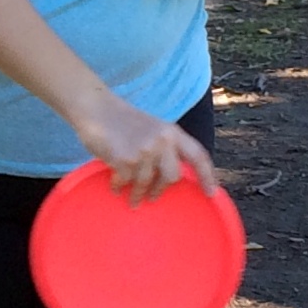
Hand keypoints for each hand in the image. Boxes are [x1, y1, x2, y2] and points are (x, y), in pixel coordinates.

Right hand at [72, 92, 216, 204]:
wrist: (96, 108)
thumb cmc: (123, 121)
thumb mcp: (153, 129)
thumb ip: (165, 147)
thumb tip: (173, 177)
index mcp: (172, 132)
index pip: (198, 155)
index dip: (208, 176)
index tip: (211, 193)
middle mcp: (162, 141)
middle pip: (173, 176)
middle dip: (161, 189)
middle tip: (153, 196)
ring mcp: (144, 150)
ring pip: (147, 183)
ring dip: (138, 194)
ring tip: (132, 199)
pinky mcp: (124, 159)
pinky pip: (125, 182)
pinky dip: (119, 186)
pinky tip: (115, 186)